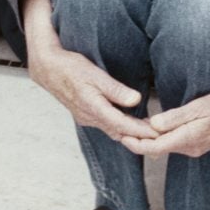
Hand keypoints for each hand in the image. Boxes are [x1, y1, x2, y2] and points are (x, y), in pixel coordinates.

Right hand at [22, 0, 157, 142]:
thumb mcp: (94, 74)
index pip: (124, 125)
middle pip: (120, 133)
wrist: (47, 68)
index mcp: (94, 108)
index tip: (159, 135)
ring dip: (131, 134)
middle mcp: (90, 117)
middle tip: (162, 141)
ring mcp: (87, 118)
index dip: (142, 131)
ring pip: (113, 131)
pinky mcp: (85, 114)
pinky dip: (120, 128)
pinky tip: (129, 125)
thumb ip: (115, 89)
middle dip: (140, 138)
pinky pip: (106, 126)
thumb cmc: (70, 67)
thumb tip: (136, 100)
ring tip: (151, 135)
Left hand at [121, 83, 209, 158]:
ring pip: (166, 145)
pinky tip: (154, 127)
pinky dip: (161, 136)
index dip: (136, 143)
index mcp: (189, 139)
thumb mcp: (202, 106)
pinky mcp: (199, 142)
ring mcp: (195, 146)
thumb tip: (153, 125)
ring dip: (149, 138)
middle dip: (138, 141)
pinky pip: (174, 142)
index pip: (154, 147)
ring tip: (131, 127)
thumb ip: (177, 117)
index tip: (120, 135)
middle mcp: (190, 147)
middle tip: (119, 129)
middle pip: (157, 148)